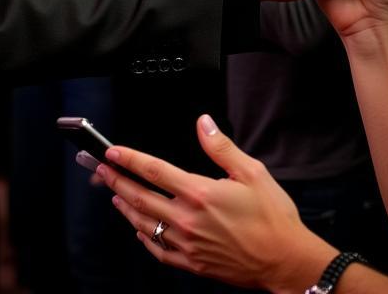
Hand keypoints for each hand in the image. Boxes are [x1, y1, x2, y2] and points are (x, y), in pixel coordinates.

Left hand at [99, 115, 332, 290]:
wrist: (286, 262)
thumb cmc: (273, 218)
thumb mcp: (251, 172)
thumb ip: (221, 147)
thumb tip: (203, 123)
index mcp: (199, 193)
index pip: (154, 171)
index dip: (130, 159)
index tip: (113, 152)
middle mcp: (188, 219)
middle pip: (140, 197)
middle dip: (117, 181)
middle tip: (101, 170)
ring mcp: (188, 244)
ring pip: (145, 224)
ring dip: (126, 208)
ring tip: (114, 195)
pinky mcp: (194, 264)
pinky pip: (160, 252)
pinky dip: (145, 239)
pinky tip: (140, 231)